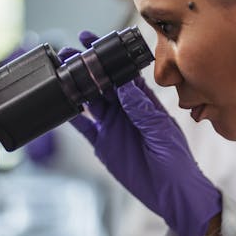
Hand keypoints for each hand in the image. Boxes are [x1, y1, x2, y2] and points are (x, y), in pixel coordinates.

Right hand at [66, 31, 221, 235]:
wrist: (172, 194)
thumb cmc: (176, 161)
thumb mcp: (162, 132)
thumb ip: (142, 110)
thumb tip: (126, 85)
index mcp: (143, 102)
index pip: (124, 74)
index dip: (109, 56)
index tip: (95, 41)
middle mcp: (126, 110)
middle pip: (102, 83)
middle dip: (87, 67)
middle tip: (70, 54)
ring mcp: (113, 126)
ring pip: (90, 100)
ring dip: (76, 86)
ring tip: (61, 72)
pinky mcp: (102, 143)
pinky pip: (83, 126)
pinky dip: (71, 115)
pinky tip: (60, 104)